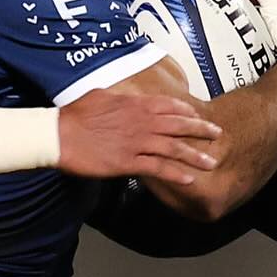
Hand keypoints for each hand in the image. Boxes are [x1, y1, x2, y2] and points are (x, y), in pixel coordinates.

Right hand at [58, 91, 220, 185]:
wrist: (58, 135)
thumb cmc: (74, 115)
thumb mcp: (100, 96)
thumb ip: (118, 99)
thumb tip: (123, 99)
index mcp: (134, 104)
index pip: (169, 106)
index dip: (186, 112)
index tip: (198, 116)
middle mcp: (141, 122)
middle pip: (179, 125)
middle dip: (201, 130)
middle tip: (217, 134)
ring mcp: (136, 143)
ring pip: (174, 148)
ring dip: (195, 155)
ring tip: (211, 162)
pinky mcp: (128, 163)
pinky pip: (158, 168)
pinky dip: (176, 174)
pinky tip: (189, 179)